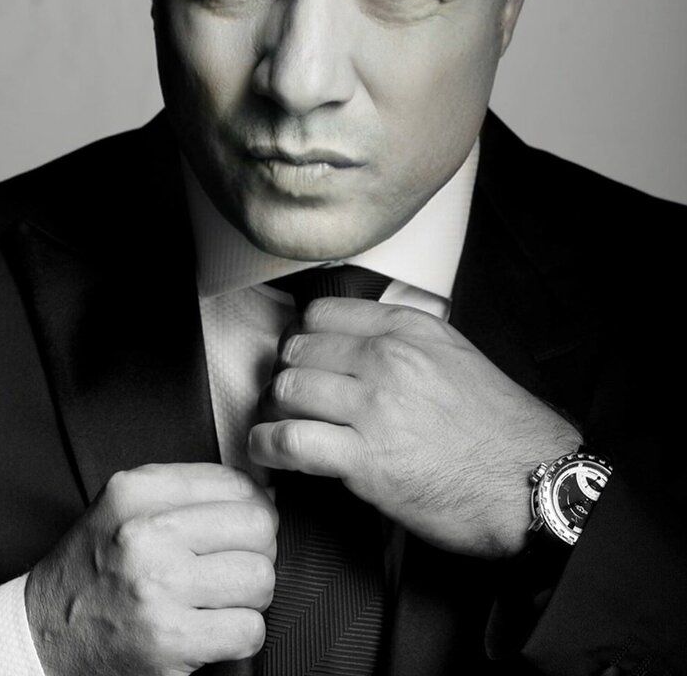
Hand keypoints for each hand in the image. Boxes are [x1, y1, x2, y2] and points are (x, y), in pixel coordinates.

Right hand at [25, 463, 276, 675]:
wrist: (42, 635)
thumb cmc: (93, 569)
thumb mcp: (125, 506)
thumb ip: (188, 490)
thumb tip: (265, 492)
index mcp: (137, 492)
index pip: (236, 484)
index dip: (252, 506)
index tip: (243, 524)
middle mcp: (146, 535)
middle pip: (258, 528)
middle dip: (258, 548)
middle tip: (237, 562)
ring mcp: (158, 589)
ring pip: (260, 578)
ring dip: (251, 594)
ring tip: (222, 597)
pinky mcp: (169, 643)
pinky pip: (249, 630)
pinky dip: (242, 634)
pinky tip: (215, 629)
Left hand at [247, 299, 579, 558]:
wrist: (531, 483)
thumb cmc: (497, 428)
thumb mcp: (453, 356)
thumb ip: (402, 342)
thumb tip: (353, 345)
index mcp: (408, 330)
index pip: (321, 313)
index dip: (301, 337)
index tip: (299, 356)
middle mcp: (387, 360)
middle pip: (298, 350)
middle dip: (285, 374)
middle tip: (286, 395)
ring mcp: (375, 408)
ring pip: (287, 389)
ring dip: (273, 409)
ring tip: (276, 423)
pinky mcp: (365, 459)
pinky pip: (290, 440)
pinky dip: (266, 445)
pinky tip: (267, 450)